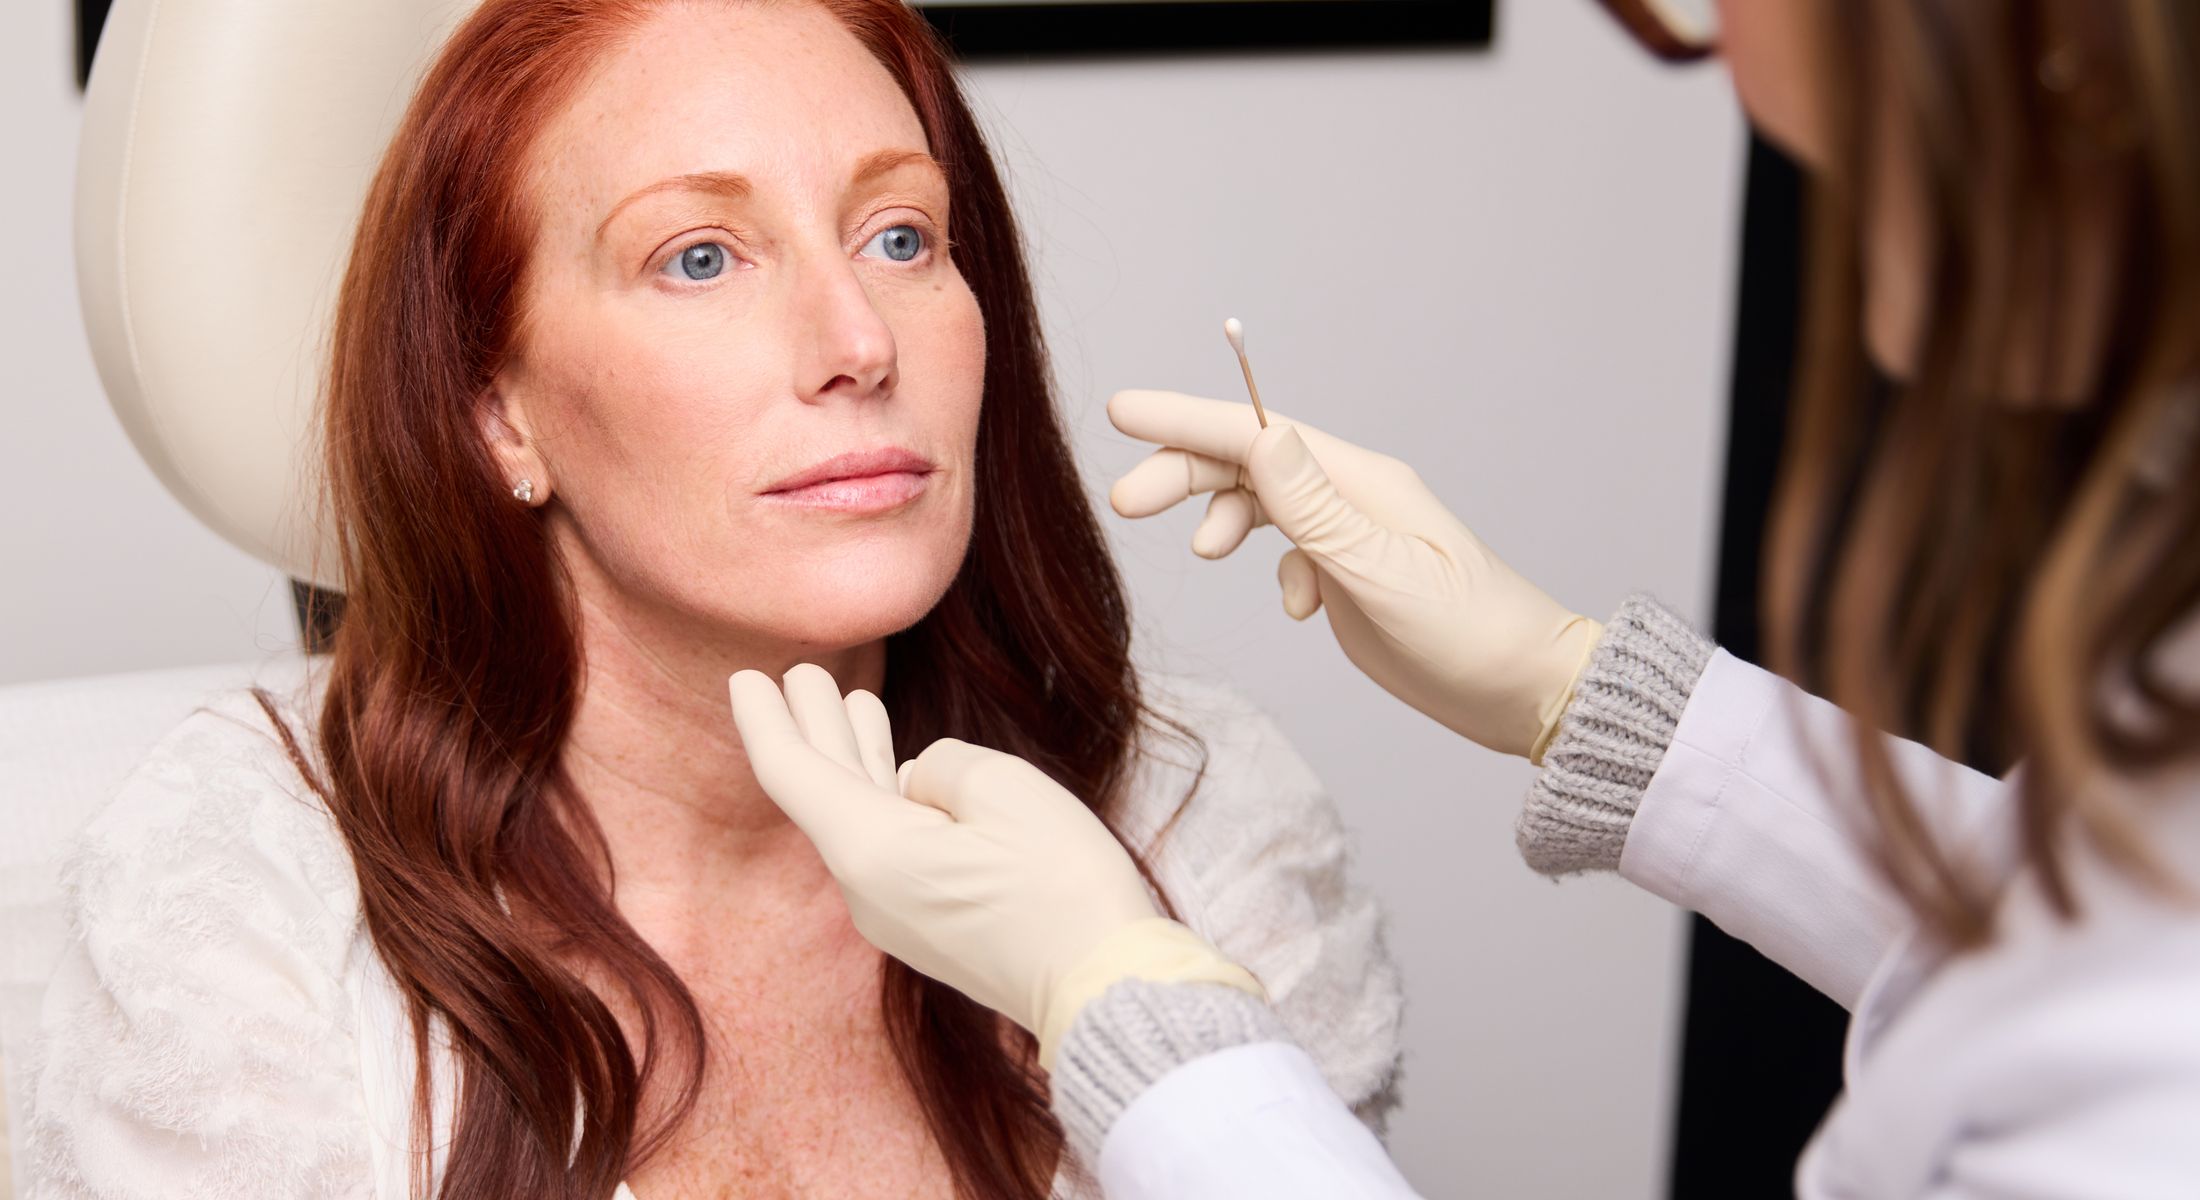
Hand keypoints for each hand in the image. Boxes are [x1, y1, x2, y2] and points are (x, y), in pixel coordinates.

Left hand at [727, 664, 1261, 1067]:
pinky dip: (887, 794)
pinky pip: (890, 845)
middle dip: (813, 726)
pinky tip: (904, 771)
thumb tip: (922, 784)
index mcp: (870, 851)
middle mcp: (866, 888)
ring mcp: (897, 914)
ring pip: (860, 817)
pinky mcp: (930, 926)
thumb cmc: (1062, 887)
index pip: (792, 773)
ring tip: (848, 702)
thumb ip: (942, 765)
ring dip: (854, 756)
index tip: (743, 678)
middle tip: (801, 672)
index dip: (764, 719)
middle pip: (824, 792)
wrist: (1107, 989)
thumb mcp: (1003, 788)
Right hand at [1108, 389, 1601, 761]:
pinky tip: (1298, 612)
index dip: (1185, 421)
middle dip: (1182, 473)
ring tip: (1201, 555)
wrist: (1522, 692)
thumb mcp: (1381, 574)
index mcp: (1363, 481)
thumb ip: (1315, 510)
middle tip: (1124, 502)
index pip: (1257, 434)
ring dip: (1220, 520)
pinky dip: (1274, 574)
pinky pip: (1288, 554)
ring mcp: (1350, 536)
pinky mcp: (1349, 576)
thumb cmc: (1469, 634)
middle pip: (1247, 463)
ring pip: (1261, 505)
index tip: (1120, 412)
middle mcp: (1352, 496)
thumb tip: (1263, 436)